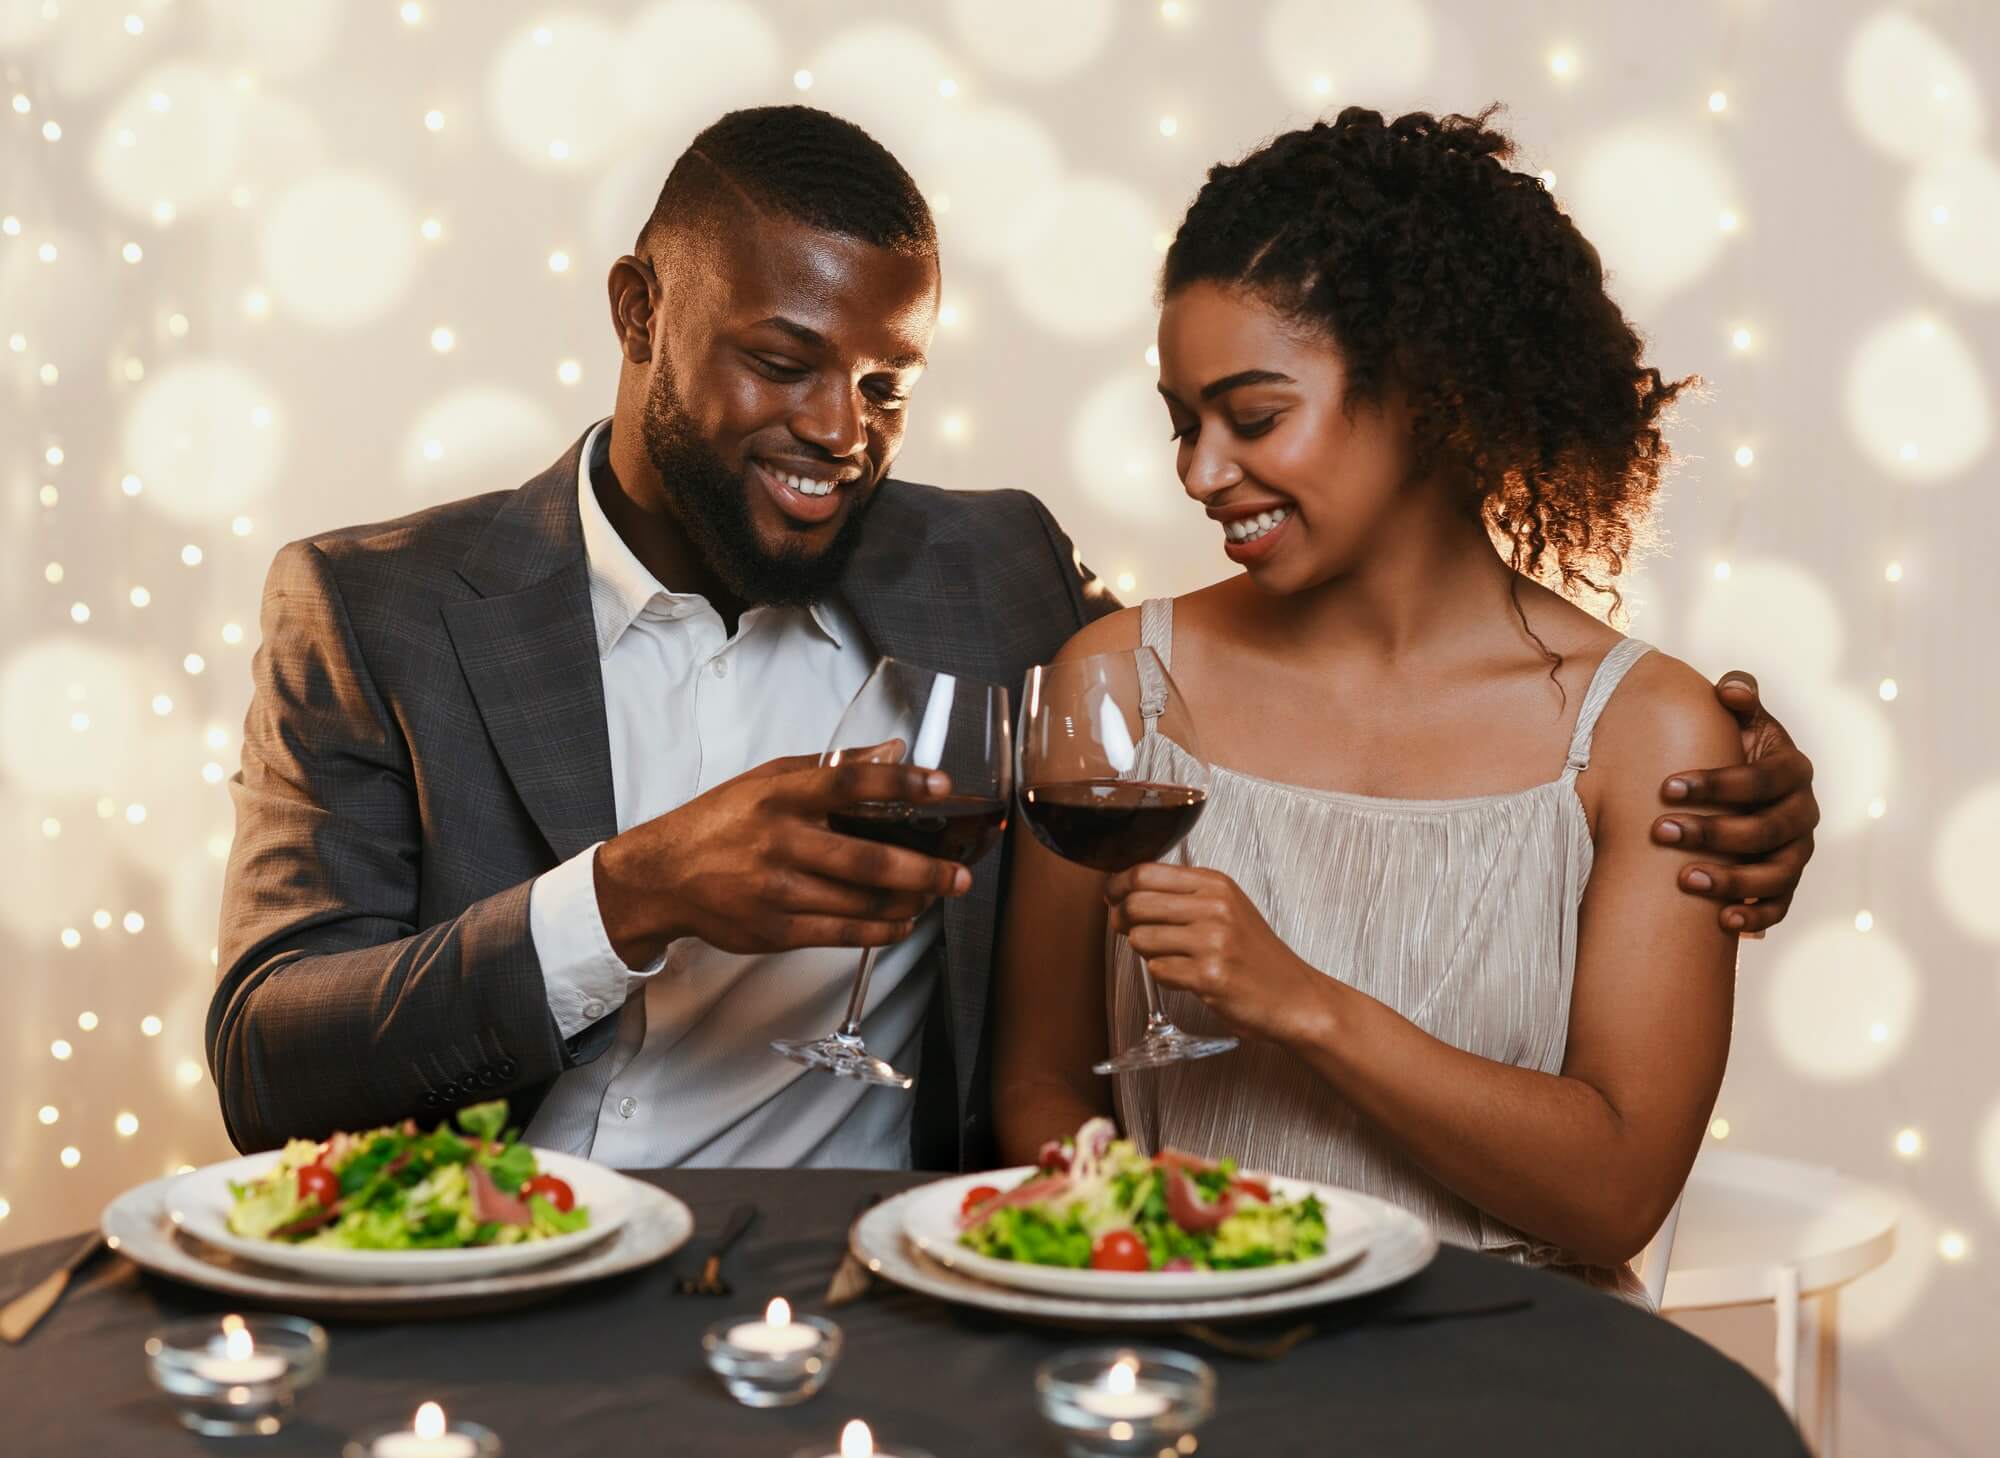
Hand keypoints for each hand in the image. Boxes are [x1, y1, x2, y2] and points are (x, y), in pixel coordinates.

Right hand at [593, 751, 971, 965]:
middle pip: (868, 858)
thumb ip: (832, 767)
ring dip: (910, 901)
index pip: (850, 783)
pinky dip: (882, 930)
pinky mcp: (777, 931)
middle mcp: (781, 842)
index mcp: (781, 796)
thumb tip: (894, 750)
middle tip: (959, 873)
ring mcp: (779, 891)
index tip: (941, 785)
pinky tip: (903, 921)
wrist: (664, 876)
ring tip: (936, 893)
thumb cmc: (721, 822)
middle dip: (925, 869)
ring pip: (862, 902)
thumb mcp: (769, 779)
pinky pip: (844, 934)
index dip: (901, 782)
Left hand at [1104, 864, 1323, 1042]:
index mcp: (1215, 884)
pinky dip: (1164, 975)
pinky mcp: (1209, 976)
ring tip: (1169, 955)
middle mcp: (1214, 907)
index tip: (1112, 897)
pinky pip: (1158, 971)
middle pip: (1135, 902)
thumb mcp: (1226, 907)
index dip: (1117, 886)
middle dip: (1121, 919)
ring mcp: (1212, 942)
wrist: (1294, 996)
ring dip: (1145, 951)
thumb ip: (1182, 895)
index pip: (1145, 872)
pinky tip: (1186, 976)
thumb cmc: (1255, 954)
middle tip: (1126, 929)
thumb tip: (1124, 892)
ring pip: (1141, 938)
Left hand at [1655, 671, 1817, 934]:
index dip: (1718, 784)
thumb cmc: (1731, 746)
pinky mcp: (1786, 883)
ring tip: (1684, 879)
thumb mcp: (1739, 719)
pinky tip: (1724, 922)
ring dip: (1732, 880)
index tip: (1667, 787)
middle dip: (1714, 832)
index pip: (1762, 779)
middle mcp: (1802, 812)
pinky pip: (1780, 906)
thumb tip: (1730, 689)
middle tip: (1661, 831)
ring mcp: (1797, 851)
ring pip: (1776, 873)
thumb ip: (1738, 698)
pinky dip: (1757, 917)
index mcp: (1793, 769)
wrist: (1738, 786)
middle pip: (1767, 829)